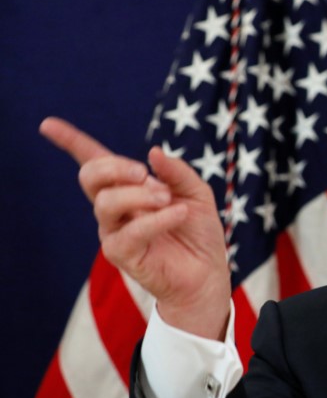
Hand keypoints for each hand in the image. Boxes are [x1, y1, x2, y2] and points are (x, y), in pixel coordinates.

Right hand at [41, 117, 230, 339]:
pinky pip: (131, 232)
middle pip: (91, 177)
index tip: (47, 124)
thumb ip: (177, 173)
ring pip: (106, 203)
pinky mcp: (122, 255)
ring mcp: (115, 231)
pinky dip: (157, 219)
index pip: (94, 162)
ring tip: (167, 198)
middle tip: (144, 173)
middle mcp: (115, 208)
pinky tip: (178, 214)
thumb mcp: (196, 194)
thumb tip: (154, 152)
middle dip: (115, 167)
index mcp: (129, 188)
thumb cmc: (198, 232)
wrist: (207, 272)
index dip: (71, 142)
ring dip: (139, 194)